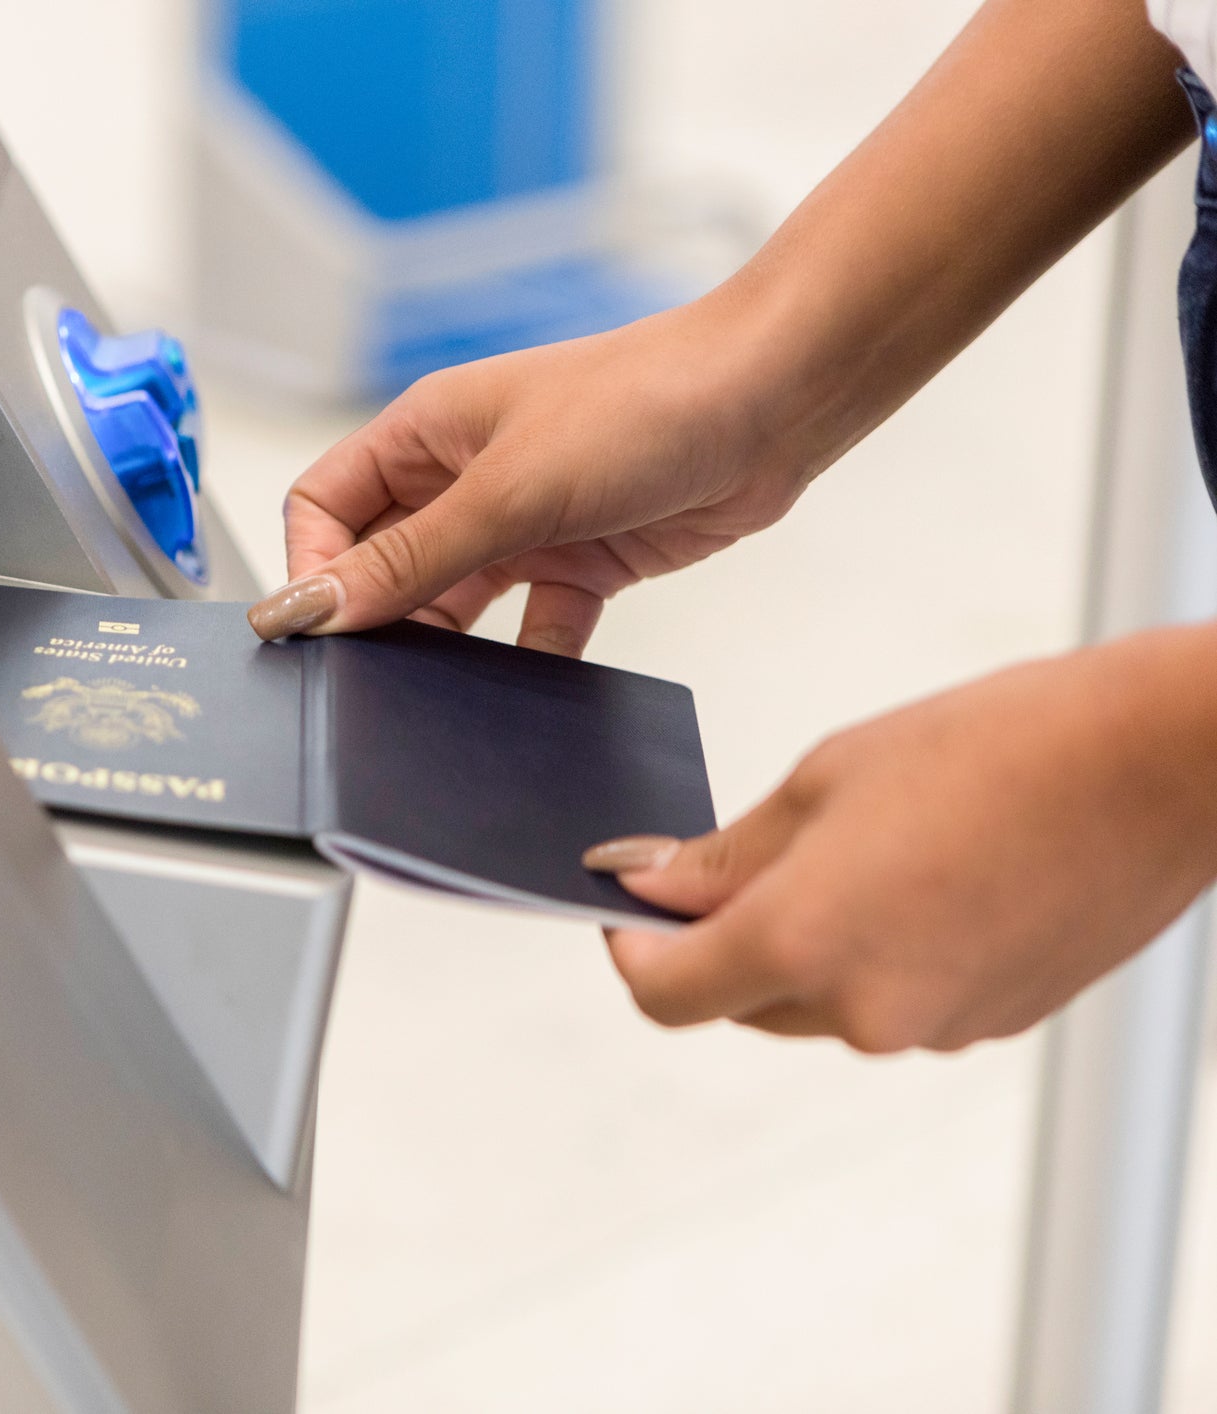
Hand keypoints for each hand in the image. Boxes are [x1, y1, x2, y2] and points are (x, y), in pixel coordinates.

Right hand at [246, 294, 823, 654]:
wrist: (775, 399)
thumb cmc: (646, 399)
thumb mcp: (508, 490)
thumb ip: (410, 558)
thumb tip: (318, 605)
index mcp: (425, 434)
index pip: (325, 508)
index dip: (311, 568)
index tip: (315, 630)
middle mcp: (464, 476)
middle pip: (383, 564)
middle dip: (375, 618)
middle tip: (372, 676)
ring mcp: (523, 522)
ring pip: (452, 603)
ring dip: (446, 647)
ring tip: (441, 690)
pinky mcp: (581, 561)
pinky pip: (532, 630)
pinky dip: (528, 663)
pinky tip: (530, 690)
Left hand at [585, 627, 1216, 1052]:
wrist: (1157, 766)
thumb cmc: (999, 748)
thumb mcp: (827, 780)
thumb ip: (726, 854)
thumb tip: (643, 881)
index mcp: (804, 943)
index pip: (666, 994)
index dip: (633, 950)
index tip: (629, 906)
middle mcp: (865, 1010)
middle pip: (740, 1005)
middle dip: (717, 943)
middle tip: (727, 863)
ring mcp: (936, 1029)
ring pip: (821, 1007)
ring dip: (802, 949)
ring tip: (850, 852)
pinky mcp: (994, 1024)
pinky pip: (896, 1002)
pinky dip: (877, 955)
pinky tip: (917, 879)